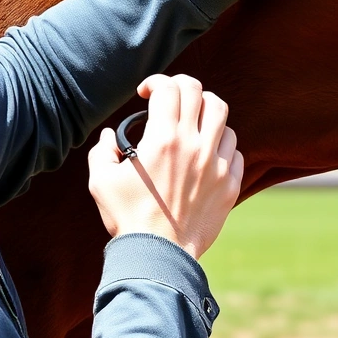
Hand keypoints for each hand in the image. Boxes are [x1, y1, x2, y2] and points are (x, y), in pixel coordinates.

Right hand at [87, 75, 242, 259]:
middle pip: (202, 94)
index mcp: (163, 140)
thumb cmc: (128, 218)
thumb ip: (103, 152)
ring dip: (206, 115)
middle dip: (183, 88)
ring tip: (192, 125)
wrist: (159, 256)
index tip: (147, 94)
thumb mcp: (102, 182)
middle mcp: (194, 146)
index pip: (170, 88)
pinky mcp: (229, 185)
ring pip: (224, 119)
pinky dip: (222, 146)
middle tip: (172, 99)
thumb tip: (110, 136)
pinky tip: (207, 154)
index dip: (157, 82)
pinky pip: (236, 152)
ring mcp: (216, 165)